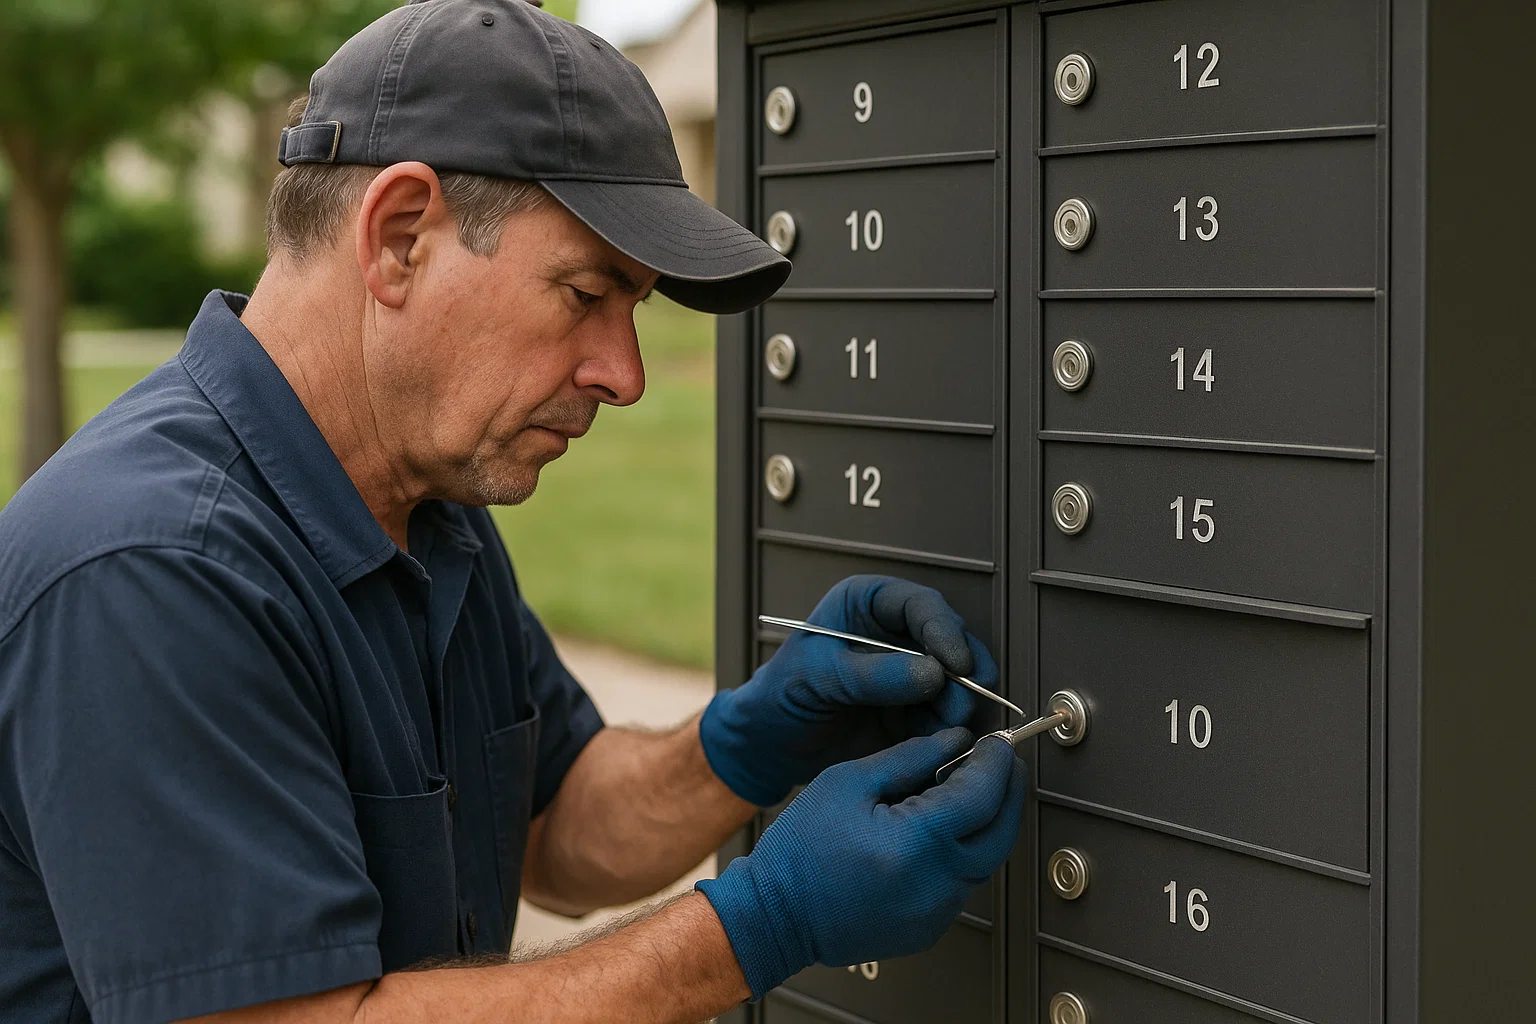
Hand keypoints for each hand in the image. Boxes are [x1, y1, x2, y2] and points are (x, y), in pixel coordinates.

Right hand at [697, 728, 1025, 998]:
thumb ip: (909, 758)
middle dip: (1007, 790)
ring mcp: (937, 912)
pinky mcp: (930, 927)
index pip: (983, 795)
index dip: (995, 763)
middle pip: (1002, 831)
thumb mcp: (848, 781)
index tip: (995, 742)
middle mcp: (937, 884)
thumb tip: (955, 741)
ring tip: (966, 790)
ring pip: (988, 858)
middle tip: (998, 762)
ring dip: (988, 821)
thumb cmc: (801, 851)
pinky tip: (942, 829)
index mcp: (917, 844)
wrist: (776, 916)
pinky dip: (965, 850)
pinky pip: (964, 882)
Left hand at [699, 575, 996, 805]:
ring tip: (947, 730)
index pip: (919, 606)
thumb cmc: (783, 693)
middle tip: (959, 706)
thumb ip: (873, 675)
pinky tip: (941, 747)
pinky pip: (948, 720)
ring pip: (959, 684)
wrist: (774, 744)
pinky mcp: (919, 712)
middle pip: (951, 644)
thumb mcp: (819, 677)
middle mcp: (898, 635)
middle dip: (962, 677)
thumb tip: (932, 673)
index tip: (957, 662)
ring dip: (959, 709)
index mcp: (869, 605)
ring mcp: (913, 674)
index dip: (944, 631)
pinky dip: (950, 733)